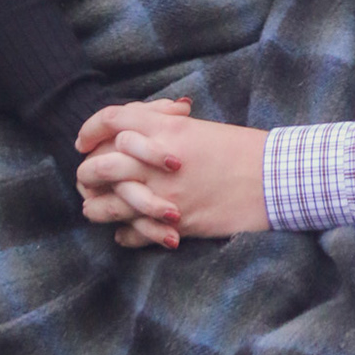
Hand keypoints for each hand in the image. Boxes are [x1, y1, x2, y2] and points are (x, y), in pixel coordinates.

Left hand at [78, 104, 268, 245]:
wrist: (270, 178)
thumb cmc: (238, 149)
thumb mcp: (196, 129)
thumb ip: (162, 126)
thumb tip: (133, 129)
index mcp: (165, 128)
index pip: (111, 120)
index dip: (90, 128)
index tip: (83, 140)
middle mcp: (157, 160)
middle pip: (99, 164)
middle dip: (87, 171)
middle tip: (87, 175)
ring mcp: (163, 194)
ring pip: (107, 203)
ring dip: (96, 206)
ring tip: (93, 206)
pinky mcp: (173, 223)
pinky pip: (131, 232)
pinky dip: (123, 233)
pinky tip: (123, 232)